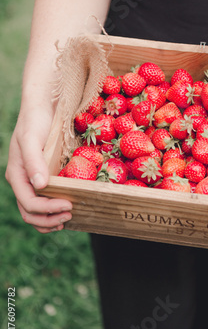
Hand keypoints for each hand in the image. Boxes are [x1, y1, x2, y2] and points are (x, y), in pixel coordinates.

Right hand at [5, 106, 71, 232]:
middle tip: (70, 215)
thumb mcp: (31, 139)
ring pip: (36, 211)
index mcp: (17, 175)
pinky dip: (54, 210)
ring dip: (51, 219)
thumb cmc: (35, 122)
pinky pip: (45, 201)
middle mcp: (23, 182)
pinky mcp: (43, 178)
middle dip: (49, 220)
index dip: (47, 210)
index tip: (69, 205)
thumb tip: (40, 185)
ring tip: (68, 218)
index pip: (28, 203)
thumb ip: (34, 162)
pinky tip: (67, 208)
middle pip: (30, 213)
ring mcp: (32, 181)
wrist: (42, 109)